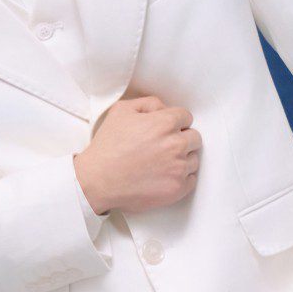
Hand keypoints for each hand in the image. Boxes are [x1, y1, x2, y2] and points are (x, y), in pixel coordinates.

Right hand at [74, 95, 200, 213]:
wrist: (97, 181)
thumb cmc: (107, 147)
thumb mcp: (120, 112)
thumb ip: (148, 103)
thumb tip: (164, 109)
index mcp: (164, 123)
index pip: (186, 118)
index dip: (175, 123)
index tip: (165, 131)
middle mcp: (175, 144)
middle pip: (194, 138)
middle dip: (181, 140)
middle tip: (163, 147)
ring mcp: (178, 168)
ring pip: (194, 159)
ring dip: (182, 159)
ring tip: (161, 164)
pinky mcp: (177, 188)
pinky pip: (192, 179)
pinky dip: (182, 178)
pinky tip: (164, 176)